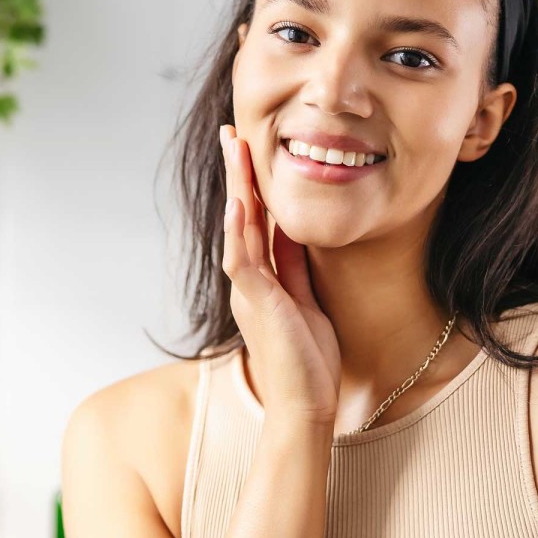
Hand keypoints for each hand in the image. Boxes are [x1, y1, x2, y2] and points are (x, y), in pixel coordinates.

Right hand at [219, 124, 339, 426]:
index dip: (250, 184)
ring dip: (236, 186)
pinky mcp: (258, 304)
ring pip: (238, 228)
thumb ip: (293, 265)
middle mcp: (249, 281)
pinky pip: (245, 260)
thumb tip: (290, 228)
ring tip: (234, 148)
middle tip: (230, 132)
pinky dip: (240, 229)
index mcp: (261, 279)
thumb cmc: (307, 360)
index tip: (248, 150)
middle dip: (237, 173)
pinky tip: (241, 202)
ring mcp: (250, 291)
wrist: (306, 405)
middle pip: (241, 216)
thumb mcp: (305, 299)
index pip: (254, 221)